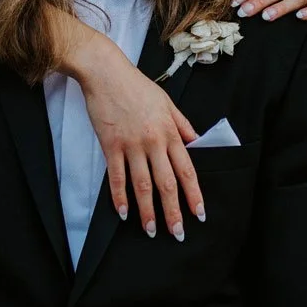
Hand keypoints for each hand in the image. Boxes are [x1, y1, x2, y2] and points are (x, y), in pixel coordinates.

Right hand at [71, 34, 204, 241]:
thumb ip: (183, 125)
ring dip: (148, 211)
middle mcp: (153, 142)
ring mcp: (131, 145)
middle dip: (174, 212)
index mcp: (170, 132)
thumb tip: (197, 142)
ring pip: (143, 185)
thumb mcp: (168, 103)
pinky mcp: (110, 146)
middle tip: (178, 233)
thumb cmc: (137, 86)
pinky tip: (124, 212)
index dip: (194, 195)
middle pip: (167, 184)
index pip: (186, 170)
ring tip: (152, 230)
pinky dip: (120, 197)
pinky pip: (116, 177)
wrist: (107, 73)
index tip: (200, 213)